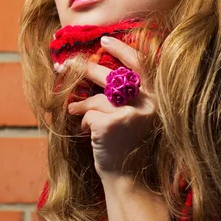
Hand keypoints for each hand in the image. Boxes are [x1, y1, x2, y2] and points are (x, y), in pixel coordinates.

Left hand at [67, 36, 156, 181]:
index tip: (105, 41)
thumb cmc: (127, 146)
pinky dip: (82, 121)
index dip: (121, 50)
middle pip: (112, 76)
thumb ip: (124, 95)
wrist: (129, 179)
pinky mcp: (112, 124)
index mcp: (155, 98)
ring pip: (97, 97)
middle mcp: (147, 103)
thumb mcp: (133, 116)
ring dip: (80, 102)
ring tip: (72, 107)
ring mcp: (130, 113)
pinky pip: (89, 113)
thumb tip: (96, 69)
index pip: (139, 63)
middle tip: (65, 64)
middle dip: (86, 68)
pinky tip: (84, 131)